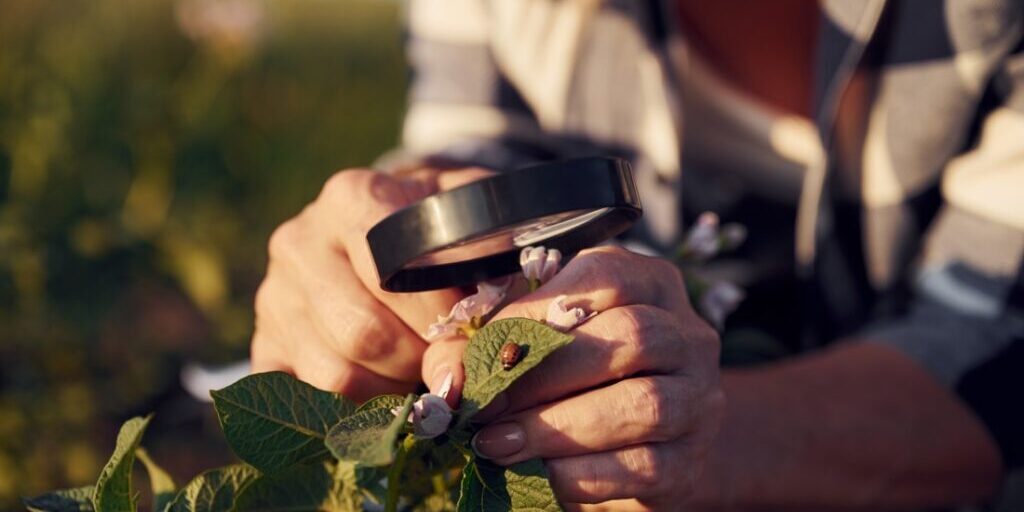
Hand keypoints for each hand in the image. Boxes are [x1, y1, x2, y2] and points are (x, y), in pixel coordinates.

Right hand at [251, 167, 489, 400]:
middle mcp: (299, 243)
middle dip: (418, 358)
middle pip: (362, 332)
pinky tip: (384, 392)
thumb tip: (471, 329)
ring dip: (392, 388)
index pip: (390, 271)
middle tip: (448, 358)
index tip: (466, 325)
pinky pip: (309, 401)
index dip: (435, 311)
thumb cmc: (438, 226)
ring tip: (419, 370)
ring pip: (336, 375)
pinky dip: (355, 410)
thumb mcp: (469, 215)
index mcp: (350, 197)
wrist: (390, 228)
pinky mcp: (265, 346)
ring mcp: (275, 298)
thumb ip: (483, 255)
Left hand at [423, 246, 724, 509]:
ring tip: (498, 444)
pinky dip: (581, 473)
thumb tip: (449, 381)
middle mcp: (688, 334)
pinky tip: (540, 475)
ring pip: (642, 403)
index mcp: (648, 283)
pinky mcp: (691, 462)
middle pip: (632, 335)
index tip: (484, 351)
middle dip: (546, 373)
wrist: (639, 447)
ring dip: (559, 426)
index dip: (537, 312)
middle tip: (485, 406)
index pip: (604, 278)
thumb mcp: (532, 346)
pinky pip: (644, 466)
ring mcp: (698, 399)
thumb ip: (488, 348)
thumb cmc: (572, 381)